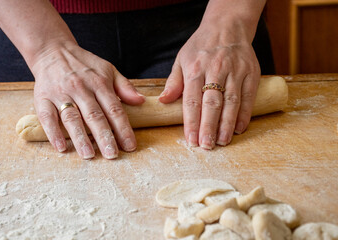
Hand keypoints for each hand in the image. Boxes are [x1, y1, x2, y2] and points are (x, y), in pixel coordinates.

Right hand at [32, 42, 144, 158]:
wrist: (53, 50)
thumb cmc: (84, 64)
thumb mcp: (108, 69)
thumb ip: (125, 86)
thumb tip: (141, 101)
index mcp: (99, 83)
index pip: (114, 109)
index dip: (123, 129)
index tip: (130, 146)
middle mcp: (81, 88)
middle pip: (94, 116)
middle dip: (104, 137)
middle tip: (112, 155)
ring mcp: (60, 93)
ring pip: (72, 118)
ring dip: (80, 138)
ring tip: (89, 155)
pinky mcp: (42, 97)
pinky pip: (47, 116)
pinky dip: (53, 132)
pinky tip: (60, 147)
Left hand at [159, 23, 260, 148]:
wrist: (227, 26)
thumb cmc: (200, 47)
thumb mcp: (182, 59)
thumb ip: (174, 82)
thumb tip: (163, 101)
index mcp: (196, 68)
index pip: (192, 100)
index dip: (191, 122)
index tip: (191, 140)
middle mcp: (216, 69)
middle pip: (212, 103)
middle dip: (209, 127)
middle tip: (207, 146)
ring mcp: (235, 71)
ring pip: (232, 101)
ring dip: (227, 124)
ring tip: (222, 142)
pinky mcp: (251, 72)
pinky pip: (248, 96)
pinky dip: (245, 114)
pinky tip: (239, 128)